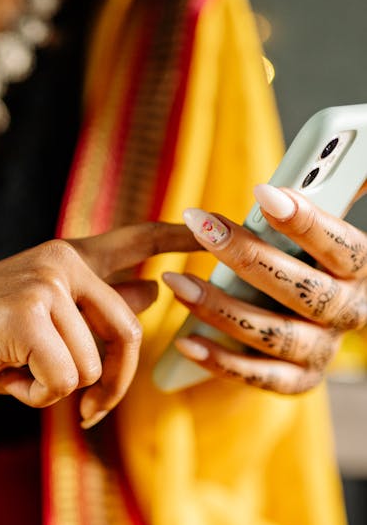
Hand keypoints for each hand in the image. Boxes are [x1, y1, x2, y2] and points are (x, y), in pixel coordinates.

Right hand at [0, 222, 196, 426]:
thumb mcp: (42, 318)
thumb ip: (95, 306)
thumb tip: (152, 290)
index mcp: (69, 257)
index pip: (134, 239)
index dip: (174, 236)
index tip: (210, 226)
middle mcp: (63, 261)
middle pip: (126, 333)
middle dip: (115, 384)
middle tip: (94, 413)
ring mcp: (47, 284)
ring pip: (91, 366)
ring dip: (55, 391)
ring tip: (15, 377)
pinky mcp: (30, 314)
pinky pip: (64, 379)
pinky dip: (37, 396)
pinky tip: (3, 382)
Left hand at [162, 187, 366, 392]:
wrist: (306, 322)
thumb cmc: (307, 259)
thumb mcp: (321, 228)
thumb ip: (333, 192)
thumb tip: (352, 142)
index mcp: (362, 271)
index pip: (344, 246)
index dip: (306, 222)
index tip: (264, 193)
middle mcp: (348, 314)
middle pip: (302, 290)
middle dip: (248, 257)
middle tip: (202, 227)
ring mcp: (321, 351)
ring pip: (271, 333)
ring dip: (219, 308)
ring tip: (176, 281)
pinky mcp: (296, 381)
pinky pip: (257, 376)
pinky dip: (219, 360)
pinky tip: (185, 341)